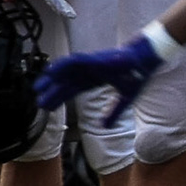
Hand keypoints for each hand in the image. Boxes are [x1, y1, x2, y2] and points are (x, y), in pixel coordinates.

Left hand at [35, 33, 164, 124]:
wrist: (146, 61)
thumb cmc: (137, 76)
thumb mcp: (125, 99)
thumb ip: (113, 112)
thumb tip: (104, 127)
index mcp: (95, 80)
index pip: (73, 90)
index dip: (60, 98)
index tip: (50, 107)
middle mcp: (89, 72)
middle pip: (66, 83)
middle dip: (52, 92)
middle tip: (40, 103)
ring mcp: (90, 65)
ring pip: (65, 72)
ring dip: (52, 79)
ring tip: (38, 88)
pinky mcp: (93, 59)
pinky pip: (73, 61)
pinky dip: (61, 66)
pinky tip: (50, 72)